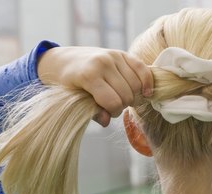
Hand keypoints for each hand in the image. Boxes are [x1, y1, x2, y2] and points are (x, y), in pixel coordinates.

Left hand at [37, 47, 152, 126]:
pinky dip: (147, 82)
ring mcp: (113, 56)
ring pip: (136, 85)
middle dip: (123, 105)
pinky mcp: (122, 53)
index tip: (107, 113)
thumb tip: (106, 121)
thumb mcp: (75, 99)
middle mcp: (102, 63)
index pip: (113, 102)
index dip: (113, 112)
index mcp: (88, 75)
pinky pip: (142, 69)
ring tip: (123, 97)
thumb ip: (93, 111)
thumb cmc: (69, 83)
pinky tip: (146, 92)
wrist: (64, 60)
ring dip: (133, 96)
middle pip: (126, 95)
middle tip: (114, 105)